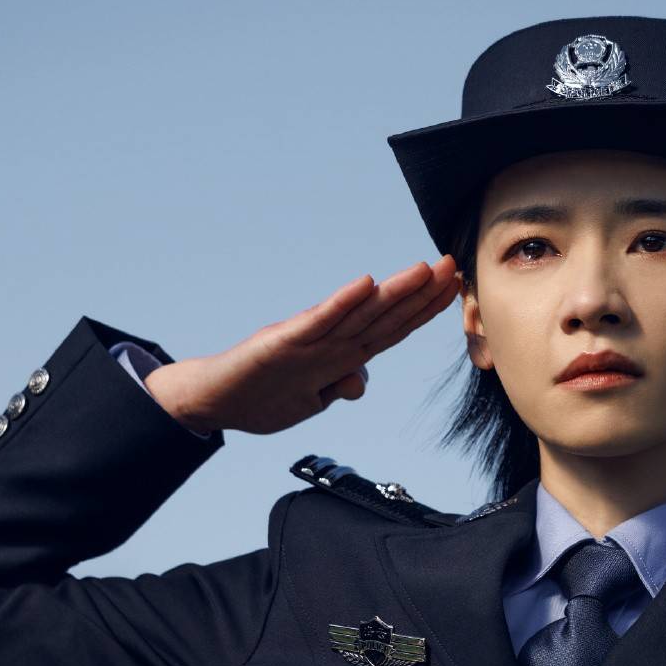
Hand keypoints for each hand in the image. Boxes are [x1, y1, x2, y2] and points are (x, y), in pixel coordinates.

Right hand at [142, 257, 458, 435]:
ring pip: (359, 315)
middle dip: (421, 293)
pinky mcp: (283, 343)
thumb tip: (359, 383)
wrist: (213, 399)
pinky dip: (342, 304)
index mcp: (339, 355)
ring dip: (394, 292)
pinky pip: (319, 323)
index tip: (452, 290)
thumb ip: (336, 387)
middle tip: (453, 264)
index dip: (423, 311)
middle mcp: (329, 342)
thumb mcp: (308, 400)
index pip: (391, 329)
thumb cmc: (260, 394)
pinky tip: (365, 285)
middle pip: (384, 316)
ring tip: (424, 269)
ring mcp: (308, 341)